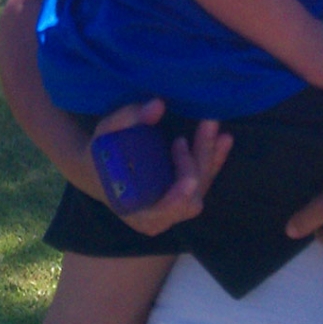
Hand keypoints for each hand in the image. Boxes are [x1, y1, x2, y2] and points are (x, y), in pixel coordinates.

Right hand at [90, 99, 232, 235]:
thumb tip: (157, 106)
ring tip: (213, 126)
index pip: (162, 212)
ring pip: (201, 187)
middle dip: (200, 161)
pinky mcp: (183, 196)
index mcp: (133, 210)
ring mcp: (173, 208)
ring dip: (210, 156)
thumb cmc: (100, 155)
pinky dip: (214, 159)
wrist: (98, 172)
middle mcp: (157, 217)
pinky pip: (204, 181)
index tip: (188, 181)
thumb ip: (127, 119)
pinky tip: (224, 138)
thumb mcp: (105, 135)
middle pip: (190, 197)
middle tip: (206, 125)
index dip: (176, 199)